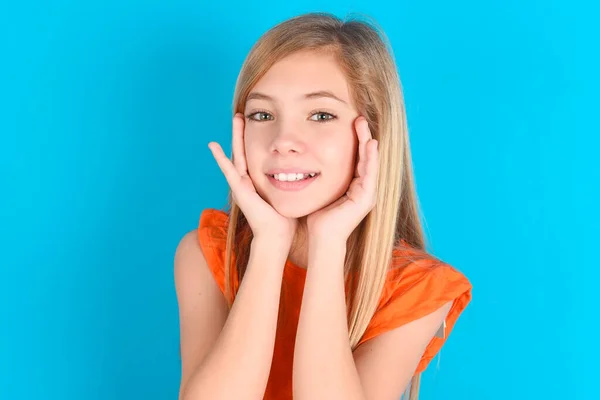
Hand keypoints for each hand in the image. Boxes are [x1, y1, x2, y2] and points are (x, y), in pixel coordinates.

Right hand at [208, 113, 297, 243]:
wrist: (276, 236)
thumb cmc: (285, 220)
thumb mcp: (290, 194)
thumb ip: (295, 183)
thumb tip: (309, 172)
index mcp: (259, 181)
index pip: (257, 156)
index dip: (255, 140)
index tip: (259, 122)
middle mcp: (248, 180)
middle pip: (245, 150)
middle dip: (244, 132)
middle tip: (243, 113)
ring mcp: (242, 184)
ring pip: (238, 154)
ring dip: (236, 136)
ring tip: (235, 118)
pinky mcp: (239, 189)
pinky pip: (228, 170)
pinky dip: (220, 158)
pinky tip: (213, 146)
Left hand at [307, 116, 378, 242]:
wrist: (322, 238)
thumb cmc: (317, 216)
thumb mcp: (319, 190)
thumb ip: (319, 176)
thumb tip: (304, 162)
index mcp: (354, 186)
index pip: (357, 158)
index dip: (355, 140)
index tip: (350, 122)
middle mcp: (364, 188)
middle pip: (366, 157)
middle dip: (363, 136)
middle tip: (359, 117)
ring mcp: (368, 193)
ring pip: (371, 162)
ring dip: (368, 142)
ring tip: (364, 125)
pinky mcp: (367, 198)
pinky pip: (371, 173)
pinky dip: (371, 158)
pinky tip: (371, 144)